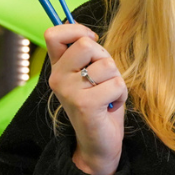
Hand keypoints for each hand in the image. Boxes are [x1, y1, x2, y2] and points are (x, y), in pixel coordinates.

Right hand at [44, 23, 126, 174]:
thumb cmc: (99, 105)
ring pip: (106, 64)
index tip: (91, 42)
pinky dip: (121, 94)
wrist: (97, 144)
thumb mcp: (90, 75)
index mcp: (57, 67)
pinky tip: (111, 106)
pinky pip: (116, 84)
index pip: (53, 34)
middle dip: (104, 58)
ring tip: (107, 95)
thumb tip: (88, 35)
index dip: (76, 30)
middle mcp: (57, 78)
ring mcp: (69, 91)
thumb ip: (86, 55)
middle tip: (103, 79)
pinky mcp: (84, 104)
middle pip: (86, 44)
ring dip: (116, 79)